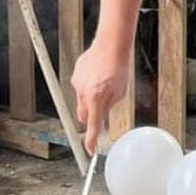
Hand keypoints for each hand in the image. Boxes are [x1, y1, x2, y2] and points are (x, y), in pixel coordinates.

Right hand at [70, 38, 130, 153]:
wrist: (111, 45)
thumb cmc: (118, 66)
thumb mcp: (120, 92)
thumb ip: (109, 106)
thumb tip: (102, 115)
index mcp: (96, 99)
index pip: (91, 126)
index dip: (90, 141)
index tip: (90, 150)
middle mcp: (83, 92)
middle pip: (82, 116)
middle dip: (90, 117)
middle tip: (101, 109)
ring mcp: (77, 83)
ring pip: (81, 100)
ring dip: (90, 99)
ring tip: (103, 84)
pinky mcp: (75, 74)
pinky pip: (80, 87)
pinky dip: (88, 86)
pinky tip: (98, 76)